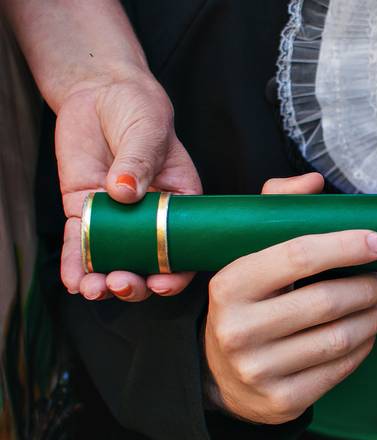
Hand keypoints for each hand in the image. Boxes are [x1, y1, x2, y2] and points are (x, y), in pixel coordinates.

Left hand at [57, 70, 201, 300]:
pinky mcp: (85, 209)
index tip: (160, 282)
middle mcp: (150, 218)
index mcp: (179, 204)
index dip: (175, 273)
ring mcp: (116, 217)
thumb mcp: (148, 130)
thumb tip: (123, 191)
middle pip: (146, 263)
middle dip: (134, 283)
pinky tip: (73, 279)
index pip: (183, 248)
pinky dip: (75, 262)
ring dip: (102, 281)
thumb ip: (138, 160)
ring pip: (112, 259)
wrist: (100, 92)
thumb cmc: (139, 108)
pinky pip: (79, 241)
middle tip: (121, 284)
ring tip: (92, 289)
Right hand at [204, 174, 376, 423]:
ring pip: (339, 338)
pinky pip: (340, 370)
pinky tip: (366, 333)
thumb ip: (277, 207)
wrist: (220, 374)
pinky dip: (364, 348)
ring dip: (372, 317)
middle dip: (367, 287)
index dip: (345, 245)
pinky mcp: (281, 401)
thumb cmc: (247, 299)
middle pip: (326, 301)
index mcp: (229, 284)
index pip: (297, 256)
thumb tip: (314, 181)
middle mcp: (237, 330)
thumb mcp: (249, 251)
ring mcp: (258, 370)